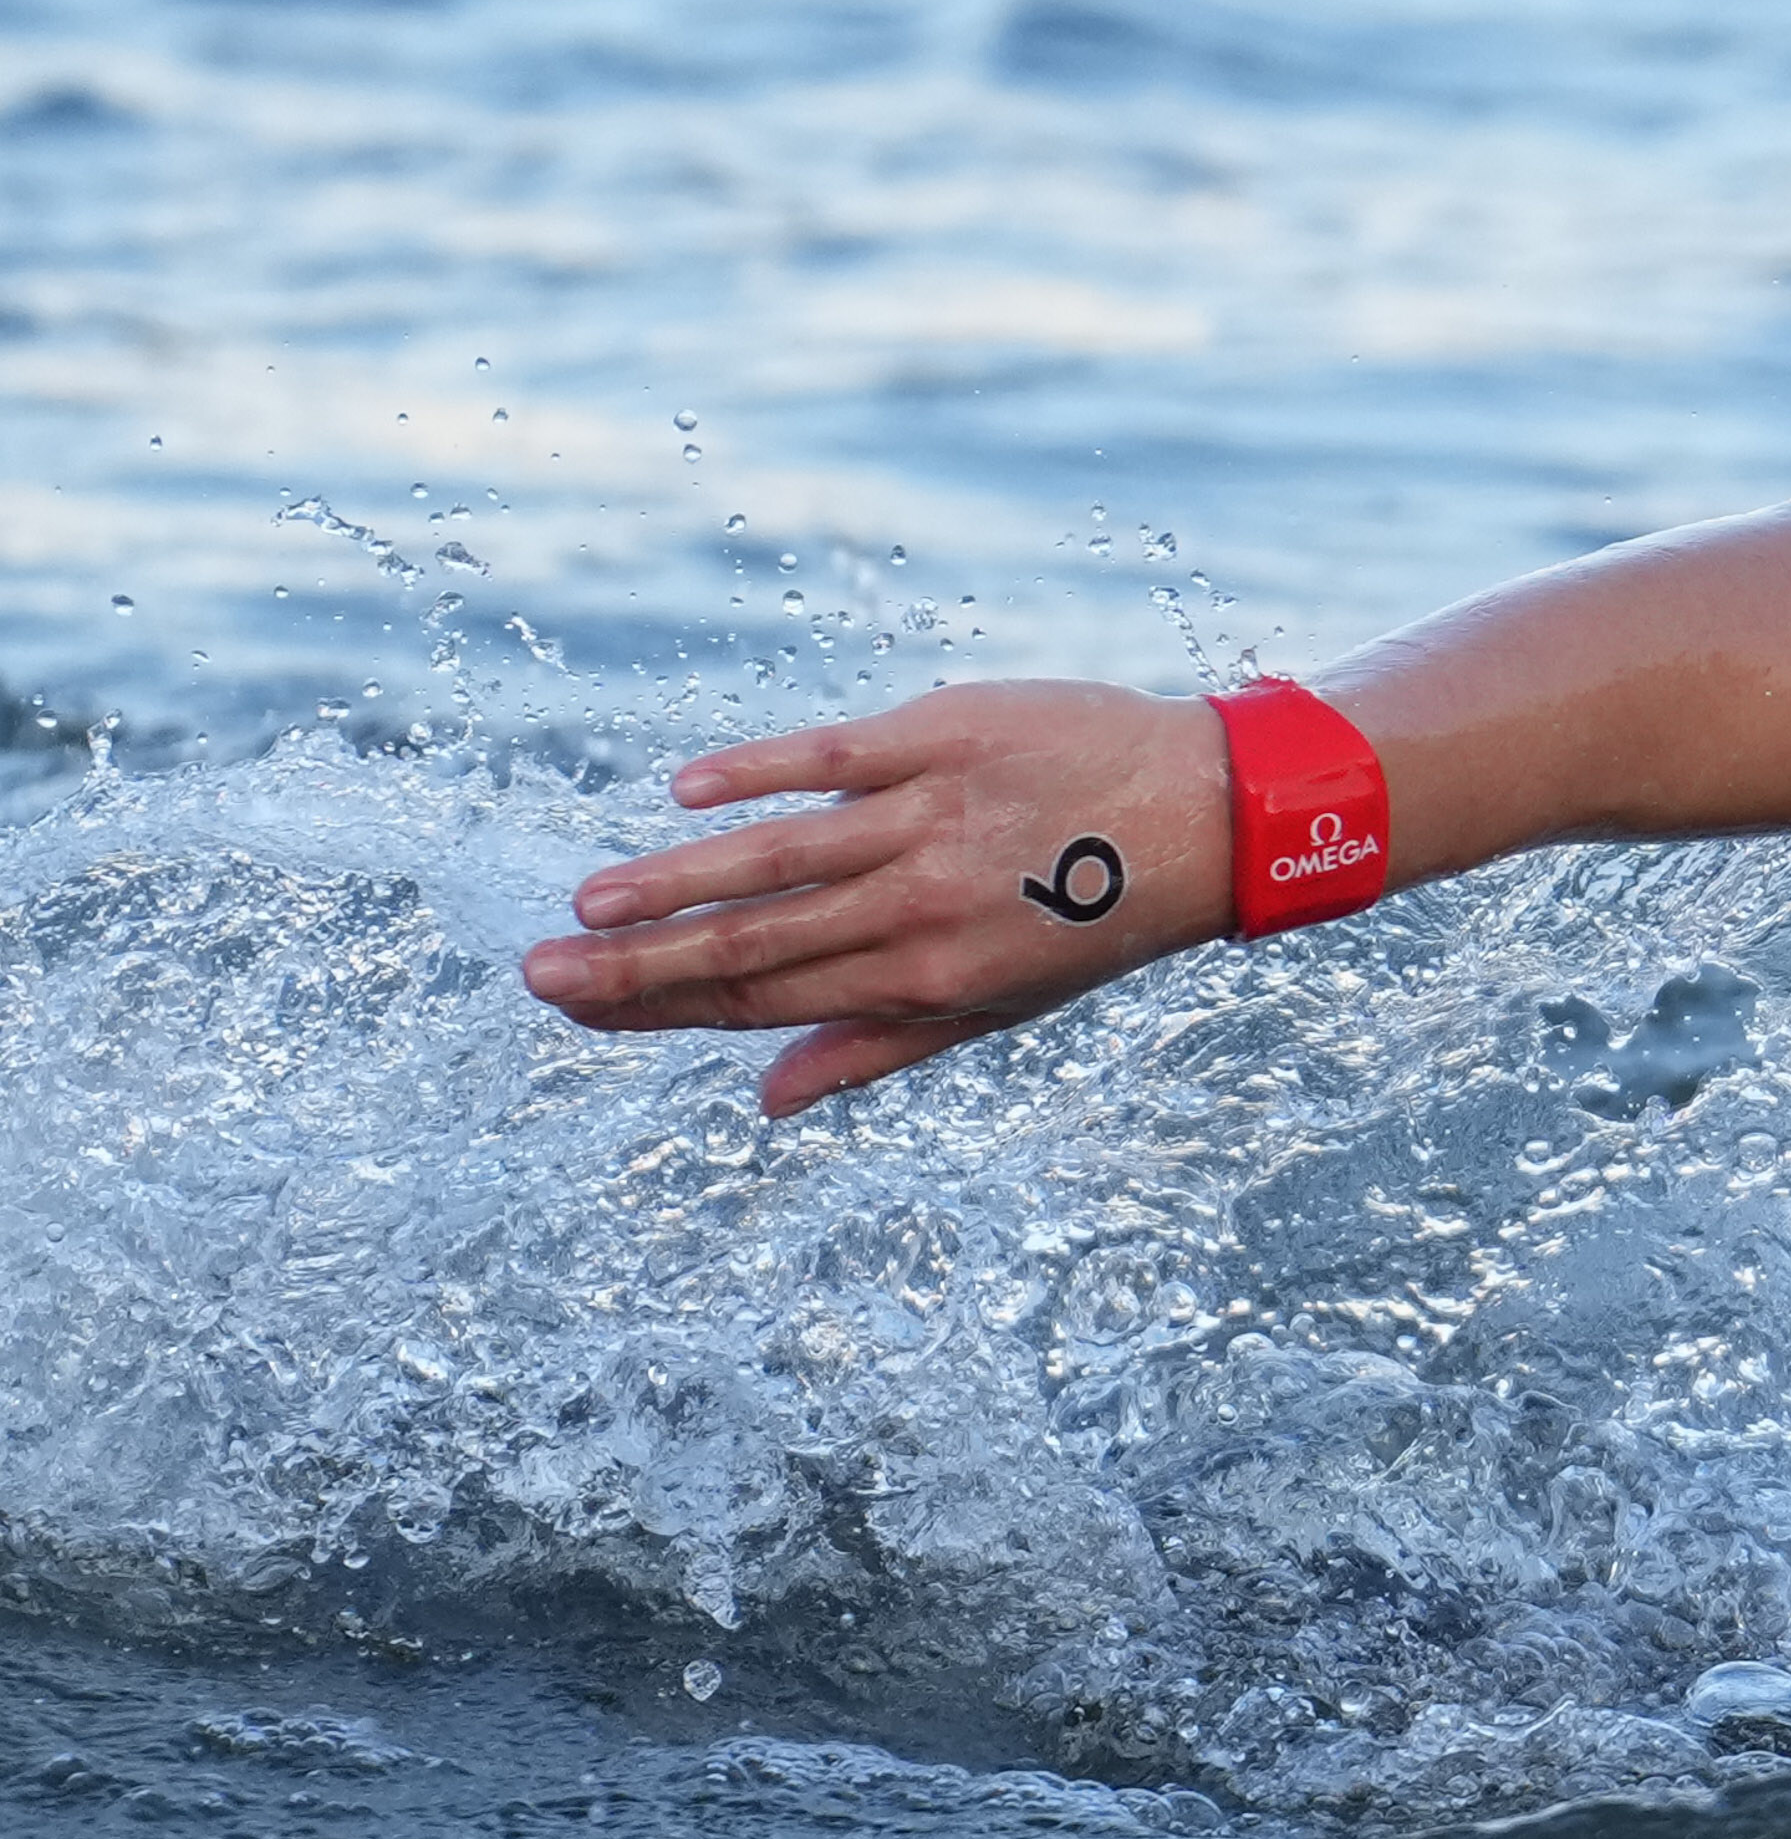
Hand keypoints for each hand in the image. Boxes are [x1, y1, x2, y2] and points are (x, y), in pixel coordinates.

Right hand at [517, 680, 1236, 1115]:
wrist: (1207, 815)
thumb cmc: (1095, 918)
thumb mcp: (1000, 1003)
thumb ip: (877, 1045)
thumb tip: (768, 1102)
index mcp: (930, 979)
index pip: (768, 1002)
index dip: (663, 1008)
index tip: (576, 1007)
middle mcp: (923, 907)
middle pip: (756, 942)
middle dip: (638, 962)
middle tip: (536, 973)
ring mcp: (933, 819)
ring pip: (780, 857)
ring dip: (675, 882)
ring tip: (588, 903)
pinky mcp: (945, 736)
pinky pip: (837, 759)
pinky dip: (759, 773)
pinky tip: (688, 793)